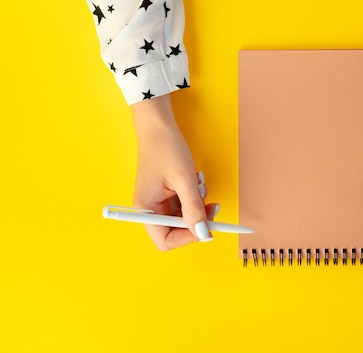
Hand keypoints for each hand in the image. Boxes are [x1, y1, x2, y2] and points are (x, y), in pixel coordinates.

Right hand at [130, 95, 215, 250]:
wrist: (159, 127)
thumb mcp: (184, 179)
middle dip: (196, 220)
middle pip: (177, 231)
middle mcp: (150, 210)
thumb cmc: (166, 149)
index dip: (187, 238)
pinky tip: (195, 182)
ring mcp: (159, 202)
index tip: (206, 227)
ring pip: (184, 218)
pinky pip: (185, 205)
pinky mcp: (166, 195)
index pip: (165, 241)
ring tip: (199, 185)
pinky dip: (194, 197)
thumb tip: (203, 233)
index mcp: (146, 210)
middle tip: (211, 206)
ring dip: (197, 206)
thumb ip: (193, 208)